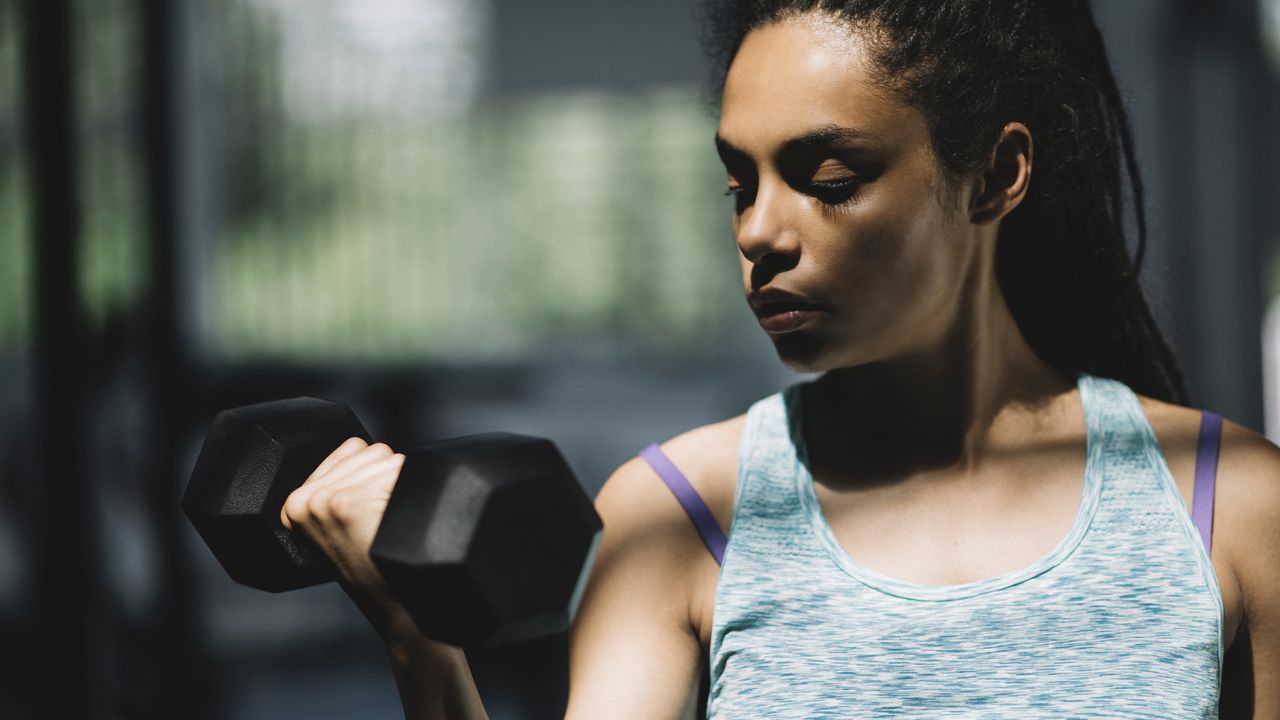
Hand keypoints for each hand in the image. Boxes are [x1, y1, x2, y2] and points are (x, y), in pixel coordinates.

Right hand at [280, 437, 410, 637]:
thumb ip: (341, 484)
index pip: (353, 448)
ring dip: (399, 484)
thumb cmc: (375, 565)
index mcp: (295, 502)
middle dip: (387, 478)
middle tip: (383, 520)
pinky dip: (411, 490)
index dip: (374, 474)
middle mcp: (305, 499)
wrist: (394, 604)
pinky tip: (398, 520)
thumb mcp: (340, 525)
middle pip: (373, 451)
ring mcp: (325, 501)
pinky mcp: (349, 504)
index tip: (372, 509)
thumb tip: (364, 449)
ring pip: (388, 458)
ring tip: (389, 522)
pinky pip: (399, 471)